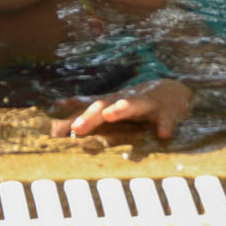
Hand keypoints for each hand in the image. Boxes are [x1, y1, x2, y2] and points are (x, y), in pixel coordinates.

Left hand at [51, 79, 191, 139]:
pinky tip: (163, 134)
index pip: (87, 110)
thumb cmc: (136, 104)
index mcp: (110, 103)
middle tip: (76, 128)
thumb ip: (87, 113)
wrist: (172, 91)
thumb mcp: (111, 108)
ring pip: (133, 103)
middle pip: (104, 105)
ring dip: (121, 108)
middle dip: (90, 116)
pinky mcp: (167, 110)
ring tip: (109, 115)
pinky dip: (165, 124)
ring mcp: (145, 103)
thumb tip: (56, 115)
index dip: (70, 119)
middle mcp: (124, 100)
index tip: (53, 131)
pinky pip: (166, 117)